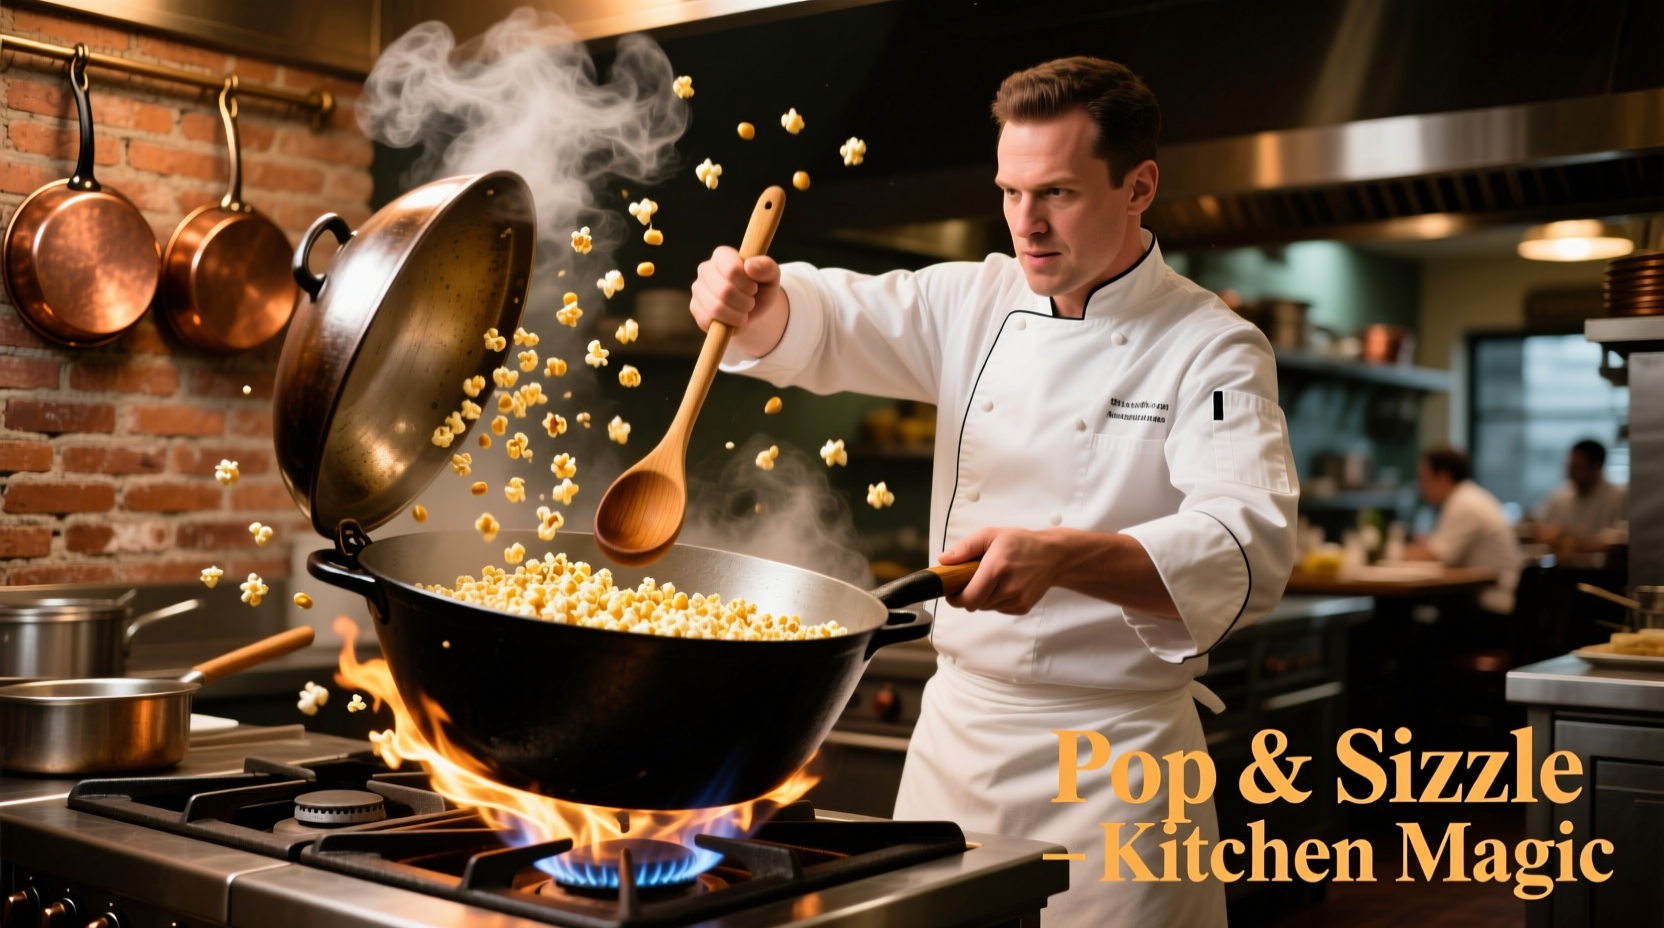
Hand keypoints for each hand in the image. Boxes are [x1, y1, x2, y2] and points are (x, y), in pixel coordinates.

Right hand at [690, 246, 788, 356]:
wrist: (752, 309)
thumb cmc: (761, 288)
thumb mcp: (771, 277)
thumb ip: (766, 267)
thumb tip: (750, 266)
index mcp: (722, 254)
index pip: (732, 269)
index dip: (748, 284)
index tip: (754, 287)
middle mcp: (705, 268)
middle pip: (724, 290)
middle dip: (745, 302)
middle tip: (751, 302)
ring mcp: (698, 289)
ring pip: (716, 307)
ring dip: (738, 315)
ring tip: (744, 311)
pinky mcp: (695, 308)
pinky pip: (709, 321)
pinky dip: (727, 324)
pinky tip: (733, 319)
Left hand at [939, 527, 1180, 618]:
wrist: (1054, 555)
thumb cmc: (1021, 543)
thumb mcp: (990, 535)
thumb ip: (965, 548)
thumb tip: (944, 561)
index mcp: (996, 568)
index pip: (967, 599)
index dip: (955, 597)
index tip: (952, 590)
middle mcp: (1008, 587)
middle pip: (974, 605)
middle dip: (968, 594)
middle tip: (972, 579)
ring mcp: (1017, 600)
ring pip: (985, 608)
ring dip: (982, 597)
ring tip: (992, 578)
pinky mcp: (1022, 607)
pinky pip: (998, 609)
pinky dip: (995, 600)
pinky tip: (1004, 584)